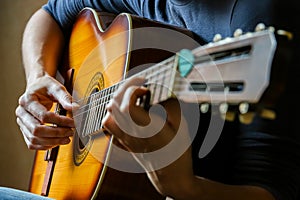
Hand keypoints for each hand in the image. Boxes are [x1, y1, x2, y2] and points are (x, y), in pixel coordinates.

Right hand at [15, 74, 75, 149]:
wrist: (37, 87)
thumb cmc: (45, 87)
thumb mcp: (56, 87)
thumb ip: (65, 97)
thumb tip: (75, 108)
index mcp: (27, 100)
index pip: (43, 116)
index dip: (60, 121)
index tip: (73, 123)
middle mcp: (21, 112)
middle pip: (36, 130)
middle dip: (56, 134)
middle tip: (70, 132)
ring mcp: (22, 122)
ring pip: (34, 139)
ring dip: (52, 141)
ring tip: (66, 139)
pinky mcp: (25, 129)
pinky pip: (32, 143)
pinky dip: (45, 145)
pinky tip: (56, 142)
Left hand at [102, 77, 198, 198]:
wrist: (170, 176)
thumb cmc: (177, 153)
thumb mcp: (182, 127)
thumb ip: (172, 106)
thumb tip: (164, 90)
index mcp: (147, 129)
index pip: (127, 106)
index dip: (133, 90)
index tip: (144, 87)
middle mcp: (132, 133)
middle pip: (114, 106)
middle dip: (124, 89)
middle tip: (137, 84)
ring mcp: (125, 139)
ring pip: (108, 116)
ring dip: (116, 101)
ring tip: (130, 96)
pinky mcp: (124, 142)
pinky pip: (109, 126)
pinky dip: (113, 114)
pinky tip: (124, 110)